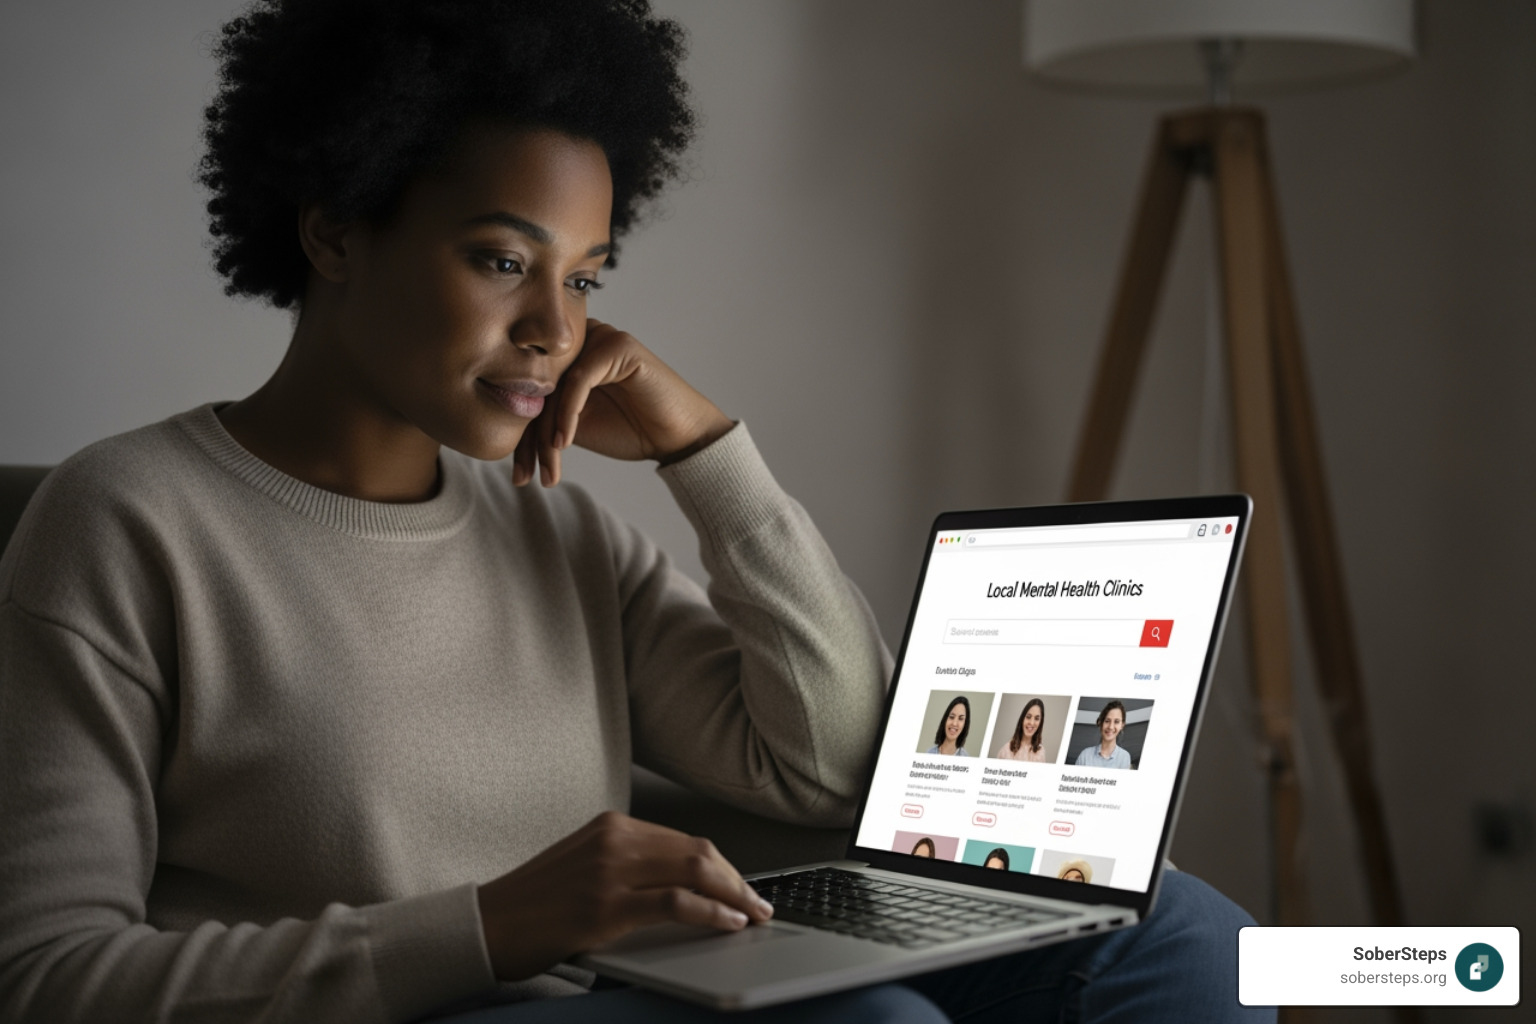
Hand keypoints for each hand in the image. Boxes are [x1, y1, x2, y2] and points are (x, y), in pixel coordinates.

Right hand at [475, 811, 773, 979]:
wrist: (486, 925)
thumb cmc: (533, 905)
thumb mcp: (584, 868)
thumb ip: (627, 867)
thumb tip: (683, 887)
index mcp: (610, 826)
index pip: (684, 840)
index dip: (723, 866)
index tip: (743, 886)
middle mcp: (613, 839)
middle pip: (697, 851)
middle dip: (736, 880)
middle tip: (760, 904)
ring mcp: (610, 871)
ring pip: (693, 870)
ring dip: (733, 894)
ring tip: (753, 915)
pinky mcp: (606, 906)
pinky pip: (676, 903)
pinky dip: (711, 912)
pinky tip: (728, 923)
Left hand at [512, 320, 732, 485]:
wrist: (677, 437)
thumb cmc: (630, 430)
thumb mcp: (574, 428)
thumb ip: (543, 418)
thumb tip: (500, 428)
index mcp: (568, 357)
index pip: (532, 393)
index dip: (521, 435)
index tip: (517, 473)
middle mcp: (581, 341)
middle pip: (539, 389)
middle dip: (529, 439)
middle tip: (524, 475)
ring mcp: (599, 339)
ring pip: (555, 387)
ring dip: (547, 435)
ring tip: (549, 468)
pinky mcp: (618, 346)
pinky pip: (578, 381)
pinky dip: (568, 415)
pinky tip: (564, 444)